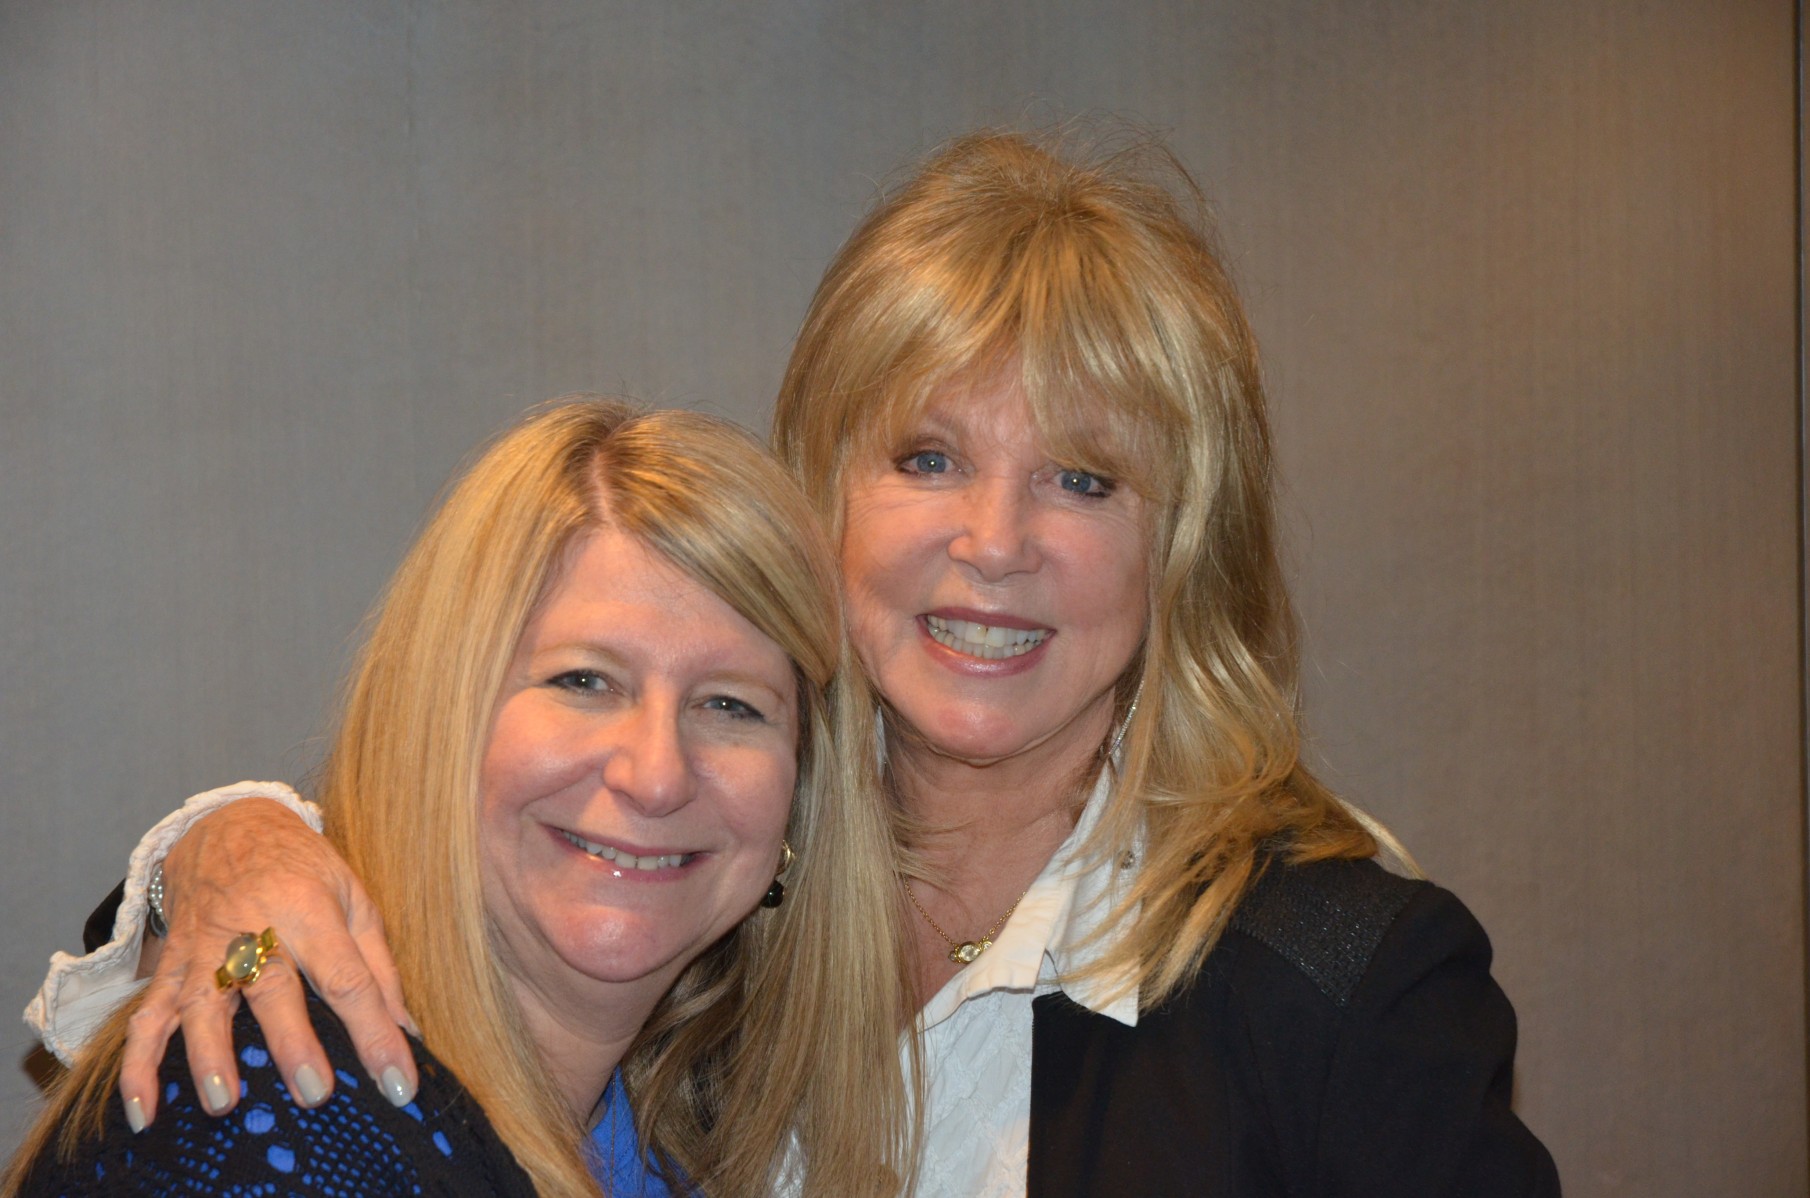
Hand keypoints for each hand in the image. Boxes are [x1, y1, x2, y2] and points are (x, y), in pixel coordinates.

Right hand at [118, 798, 418, 1127]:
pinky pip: (146, 1017)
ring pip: (200, 1003)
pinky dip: (138, 1065)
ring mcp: (204, 948)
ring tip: (222, 1102)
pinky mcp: (170, 965)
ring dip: (208, 1055)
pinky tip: (143, 1110)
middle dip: (292, 1042)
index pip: (348, 977)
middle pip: (272, 988)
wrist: (228, 824)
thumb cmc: (302, 867)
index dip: (375, 1031)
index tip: (398, 1083)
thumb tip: (407, 1030)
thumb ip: (380, 966)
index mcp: (310, 910)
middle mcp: (253, 929)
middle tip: (314, 1094)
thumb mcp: (354, 898)